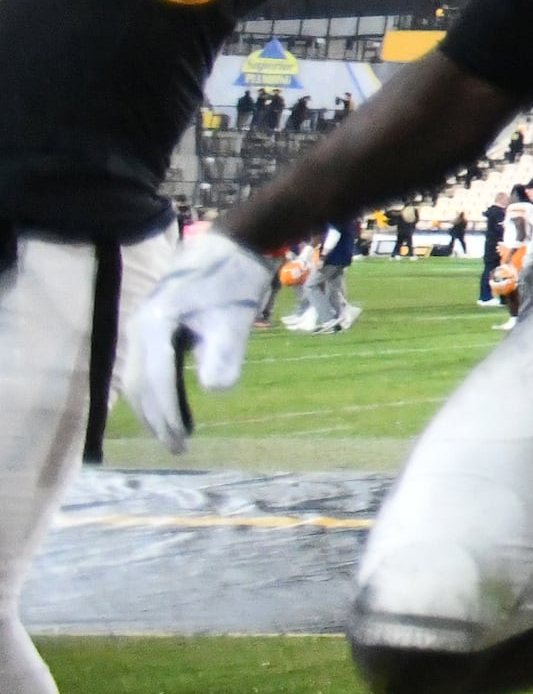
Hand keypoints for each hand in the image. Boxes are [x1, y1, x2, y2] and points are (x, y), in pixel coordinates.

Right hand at [120, 234, 275, 450]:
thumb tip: (216, 391)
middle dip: (156, 418)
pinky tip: (178, 404)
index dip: (166, 416)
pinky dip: (159, 389)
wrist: (232, 244)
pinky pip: (149, 366)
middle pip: (138, 385)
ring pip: (140, 377)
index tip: (180, 444)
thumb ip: (223, 353)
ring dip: (155, 407)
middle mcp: (139, 328)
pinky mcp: (155, 327)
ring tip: (177, 434)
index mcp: (152, 327)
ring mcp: (144, 327)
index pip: (153, 382)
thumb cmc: (233, 280)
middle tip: (178, 448)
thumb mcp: (233, 319)